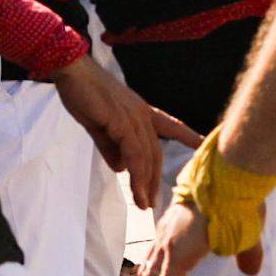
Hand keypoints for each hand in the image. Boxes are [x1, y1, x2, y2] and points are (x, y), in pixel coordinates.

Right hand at [55, 55, 196, 215]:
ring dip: (145, 183)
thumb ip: (110, 146)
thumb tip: (120, 168)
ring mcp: (134, 118)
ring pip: (146, 157)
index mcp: (140, 111)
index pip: (170, 126)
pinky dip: (136, 174)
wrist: (71, 71)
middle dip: (154, 179)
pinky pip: (134, 154)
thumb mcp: (98, 125)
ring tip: (142, 204)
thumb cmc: (82, 93)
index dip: (188, 136)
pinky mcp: (122, 122)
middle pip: (156, 152)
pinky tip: (135, 189)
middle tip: (150, 202)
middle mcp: (142, 115)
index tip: (204, 144)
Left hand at [138, 195, 254, 275]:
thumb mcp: (242, 234)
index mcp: (174, 229)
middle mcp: (166, 236)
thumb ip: (243, 254)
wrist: (232, 182)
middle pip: (147, 272)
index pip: (154, 257)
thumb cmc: (239, 200)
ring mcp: (169, 243)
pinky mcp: (178, 251)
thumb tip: (250, 272)